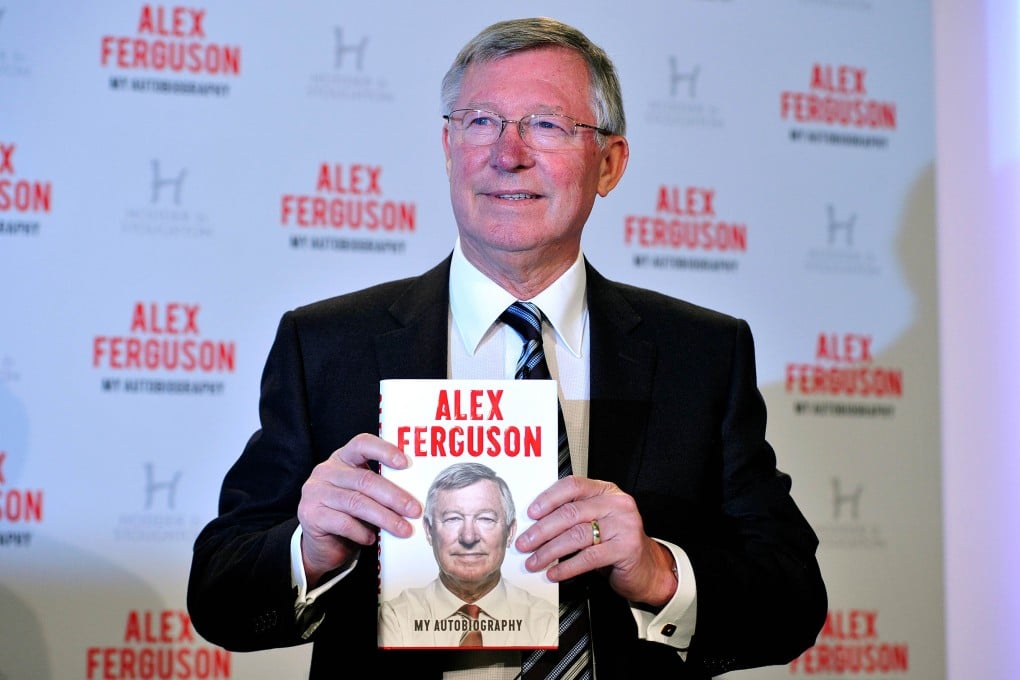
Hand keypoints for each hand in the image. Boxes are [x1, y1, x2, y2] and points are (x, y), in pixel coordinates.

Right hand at [297, 433, 421, 586]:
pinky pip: (343, 522)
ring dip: (384, 518)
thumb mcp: (365, 495)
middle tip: (414, 510)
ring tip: (403, 529)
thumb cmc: (350, 515)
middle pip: (365, 479)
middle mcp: (326, 471)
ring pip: (356, 503)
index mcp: (343, 458)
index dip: (384, 450)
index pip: (362, 444)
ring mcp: (315, 492)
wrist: (320, 544)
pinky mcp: (310, 514)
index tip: (405, 463)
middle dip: (394, 496)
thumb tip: (414, 497)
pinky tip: (372, 538)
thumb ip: (382, 489)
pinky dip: (362, 532)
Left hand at [514, 476, 676, 606]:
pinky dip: (567, 566)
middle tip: (525, 542)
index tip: (531, 513)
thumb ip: (573, 514)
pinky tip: (555, 572)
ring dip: (549, 551)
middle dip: (542, 530)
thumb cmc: (615, 542)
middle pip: (571, 513)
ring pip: (577, 536)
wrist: (647, 567)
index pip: (572, 486)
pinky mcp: (626, 548)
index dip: (548, 498)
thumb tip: (535, 523)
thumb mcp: (596, 520)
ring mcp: (624, 525)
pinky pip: (589, 557)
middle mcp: (617, 504)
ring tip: (534, 561)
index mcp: (606, 491)